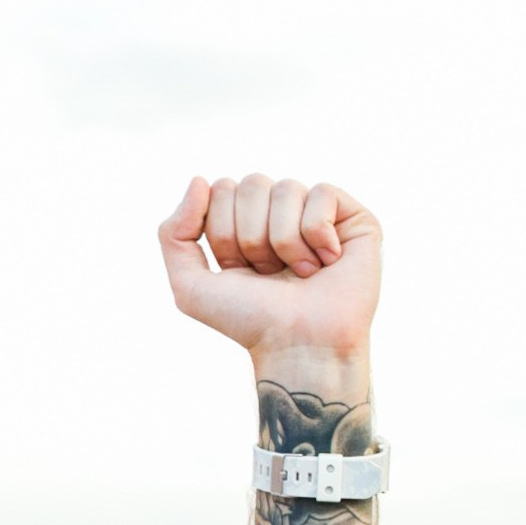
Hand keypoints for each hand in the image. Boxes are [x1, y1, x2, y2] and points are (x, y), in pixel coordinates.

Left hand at [158, 174, 381, 367]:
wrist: (298, 345)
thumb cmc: (249, 320)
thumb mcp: (190, 287)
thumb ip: (173, 234)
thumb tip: (199, 179)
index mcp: (243, 223)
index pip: (221, 188)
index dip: (224, 233)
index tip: (242, 271)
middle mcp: (279, 214)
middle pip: (251, 183)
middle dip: (252, 236)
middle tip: (270, 273)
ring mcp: (317, 214)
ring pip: (286, 188)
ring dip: (284, 241)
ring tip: (300, 273)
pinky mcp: (352, 217)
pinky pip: (322, 192)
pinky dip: (317, 234)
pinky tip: (327, 261)